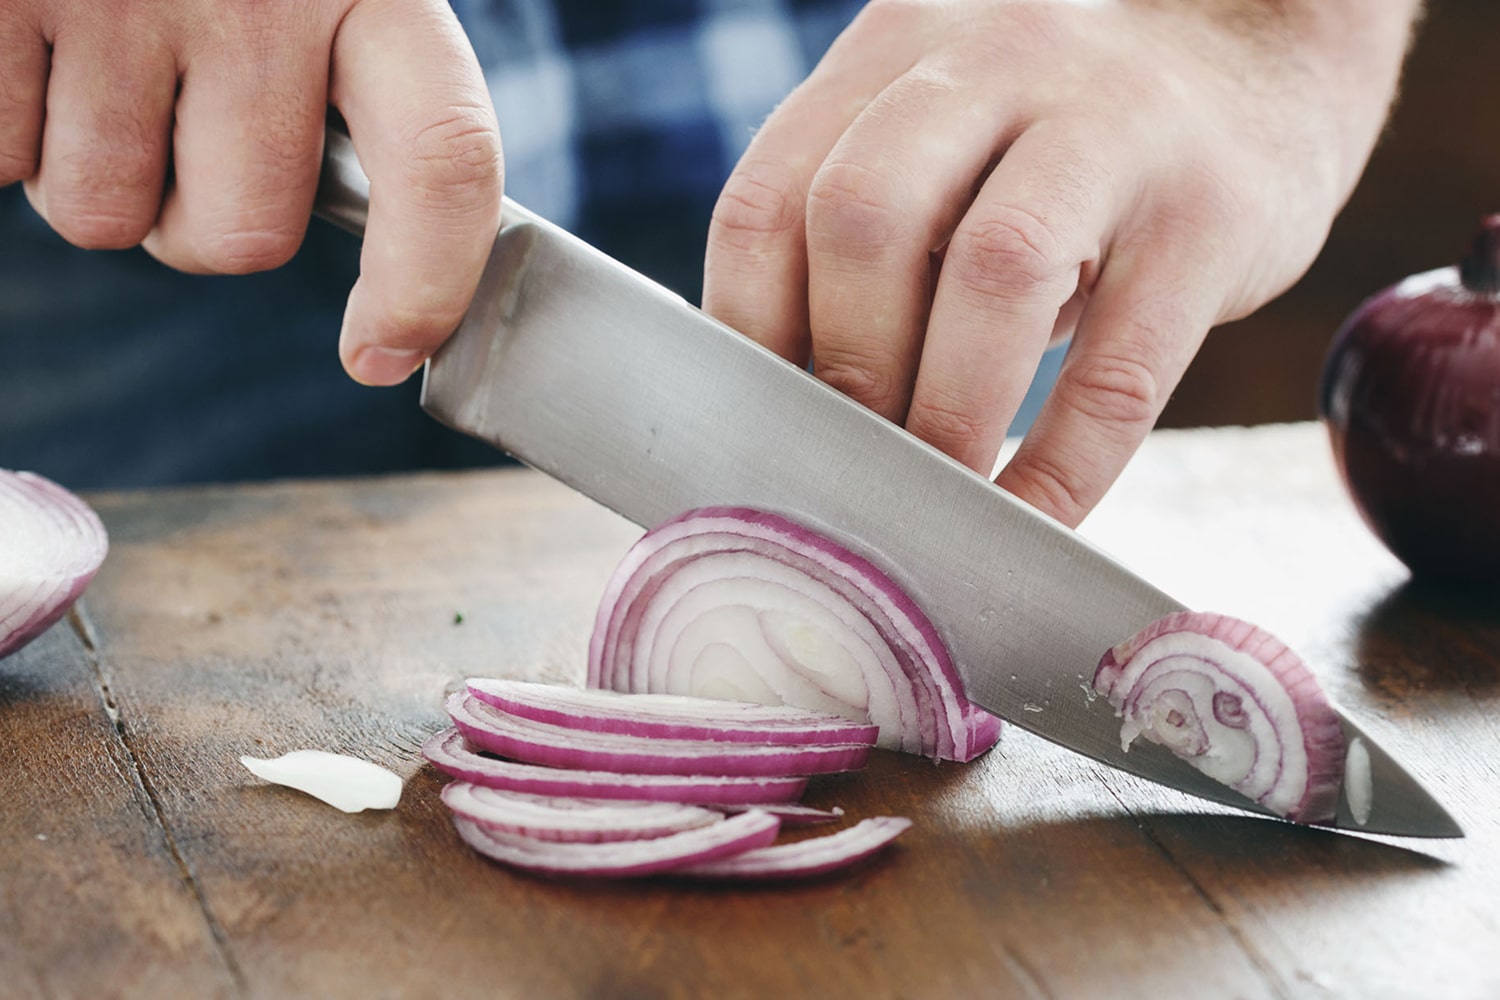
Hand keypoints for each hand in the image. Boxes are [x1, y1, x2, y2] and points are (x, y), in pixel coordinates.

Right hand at [0, 0, 501, 385]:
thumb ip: (358, 85)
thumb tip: (390, 295)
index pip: (443, 157)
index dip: (427, 280)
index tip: (383, 355)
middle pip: (243, 233)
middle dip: (197, 215)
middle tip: (170, 123)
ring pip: (102, 217)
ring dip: (90, 172)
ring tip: (89, 48)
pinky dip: (5, 127)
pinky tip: (25, 32)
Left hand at [703, 0, 1418, 525]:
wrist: (1259, 57)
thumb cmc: (1061, 144)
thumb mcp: (948, 141)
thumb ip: (870, 234)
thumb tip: (788, 407)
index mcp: (896, 51)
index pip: (769, 200)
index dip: (748, 337)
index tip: (763, 429)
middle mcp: (992, 62)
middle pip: (864, 219)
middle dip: (845, 373)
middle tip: (854, 468)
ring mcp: (1112, 125)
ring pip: (994, 273)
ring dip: (946, 418)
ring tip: (936, 499)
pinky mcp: (1209, 212)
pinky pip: (1120, 366)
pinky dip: (1062, 465)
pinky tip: (1031, 520)